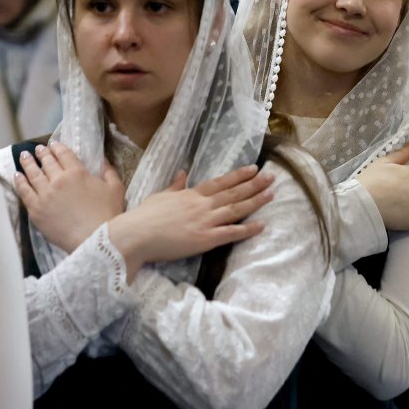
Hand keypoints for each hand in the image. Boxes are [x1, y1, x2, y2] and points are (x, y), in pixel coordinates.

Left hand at [14, 141, 125, 252]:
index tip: (53, 144)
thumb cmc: (109, 214)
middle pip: (47, 162)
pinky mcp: (36, 210)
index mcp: (77, 173)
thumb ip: (109, 172)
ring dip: (28, 163)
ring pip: (32, 174)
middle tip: (38, 149)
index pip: (64, 155)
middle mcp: (58, 180)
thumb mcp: (116, 188)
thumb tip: (103, 160)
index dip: (57, 147)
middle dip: (42, 153)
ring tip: (24, 156)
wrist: (95, 239)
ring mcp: (44, 195)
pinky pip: (24, 192)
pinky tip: (17, 176)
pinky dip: (20, 182)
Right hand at [109, 165, 273, 282]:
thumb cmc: (144, 217)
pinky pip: (231, 233)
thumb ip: (175, 185)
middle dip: (254, 184)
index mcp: (191, 195)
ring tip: (272, 194)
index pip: (220, 182)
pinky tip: (261, 225)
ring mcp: (205, 221)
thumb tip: (183, 172)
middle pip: (233, 193)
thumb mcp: (160, 196)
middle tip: (272, 177)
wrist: (135, 235)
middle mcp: (202, 205)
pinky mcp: (205, 239)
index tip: (254, 169)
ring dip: (255, 201)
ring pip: (236, 209)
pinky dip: (247, 229)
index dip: (238, 176)